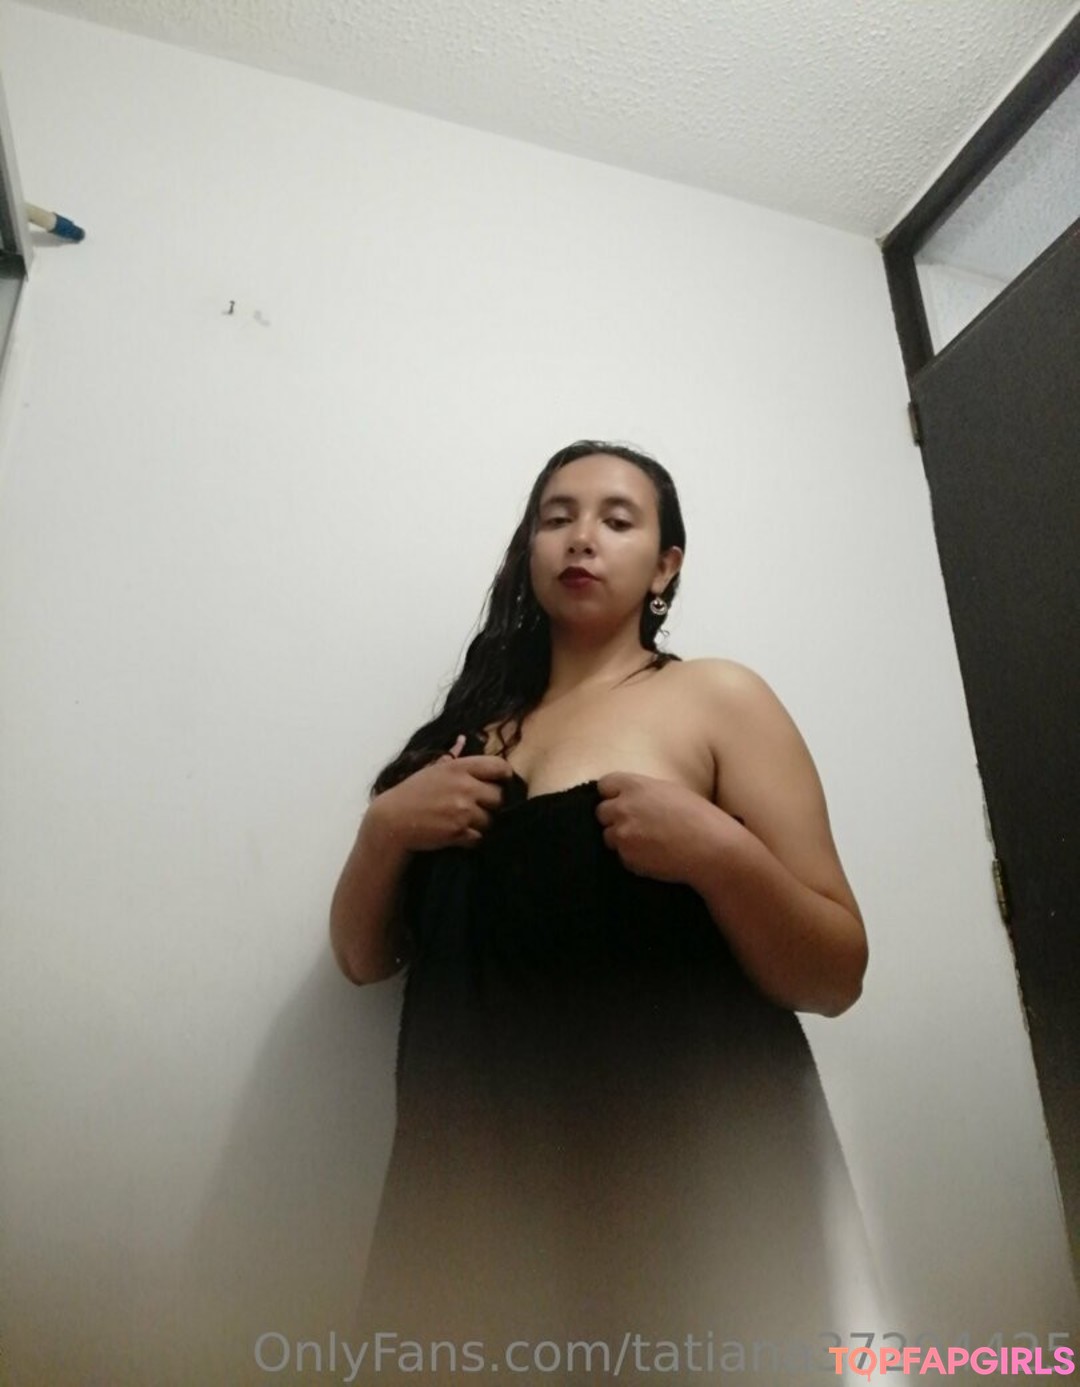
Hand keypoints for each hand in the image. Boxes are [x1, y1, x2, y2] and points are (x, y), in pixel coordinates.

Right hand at [371, 734, 515, 852]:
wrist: (393, 820)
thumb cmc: (412, 793)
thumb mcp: (431, 769)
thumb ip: (451, 756)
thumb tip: (462, 739)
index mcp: (459, 767)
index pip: (499, 767)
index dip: (504, 775)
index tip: (500, 782)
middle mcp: (464, 787)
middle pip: (499, 796)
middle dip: (492, 803)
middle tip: (479, 806)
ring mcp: (463, 810)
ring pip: (491, 819)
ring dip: (482, 823)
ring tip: (466, 821)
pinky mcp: (459, 832)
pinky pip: (480, 837)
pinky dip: (472, 838)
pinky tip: (460, 833)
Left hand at [594, 772, 727, 883]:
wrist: (711, 848)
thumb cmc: (699, 817)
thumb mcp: (670, 791)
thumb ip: (643, 792)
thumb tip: (629, 797)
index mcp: (635, 785)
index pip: (604, 784)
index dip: (612, 794)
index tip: (619, 801)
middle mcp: (623, 807)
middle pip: (601, 812)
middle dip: (613, 818)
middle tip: (634, 825)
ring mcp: (623, 834)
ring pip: (608, 836)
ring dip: (622, 839)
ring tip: (647, 843)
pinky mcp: (627, 857)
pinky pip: (621, 856)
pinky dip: (633, 857)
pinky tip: (654, 856)